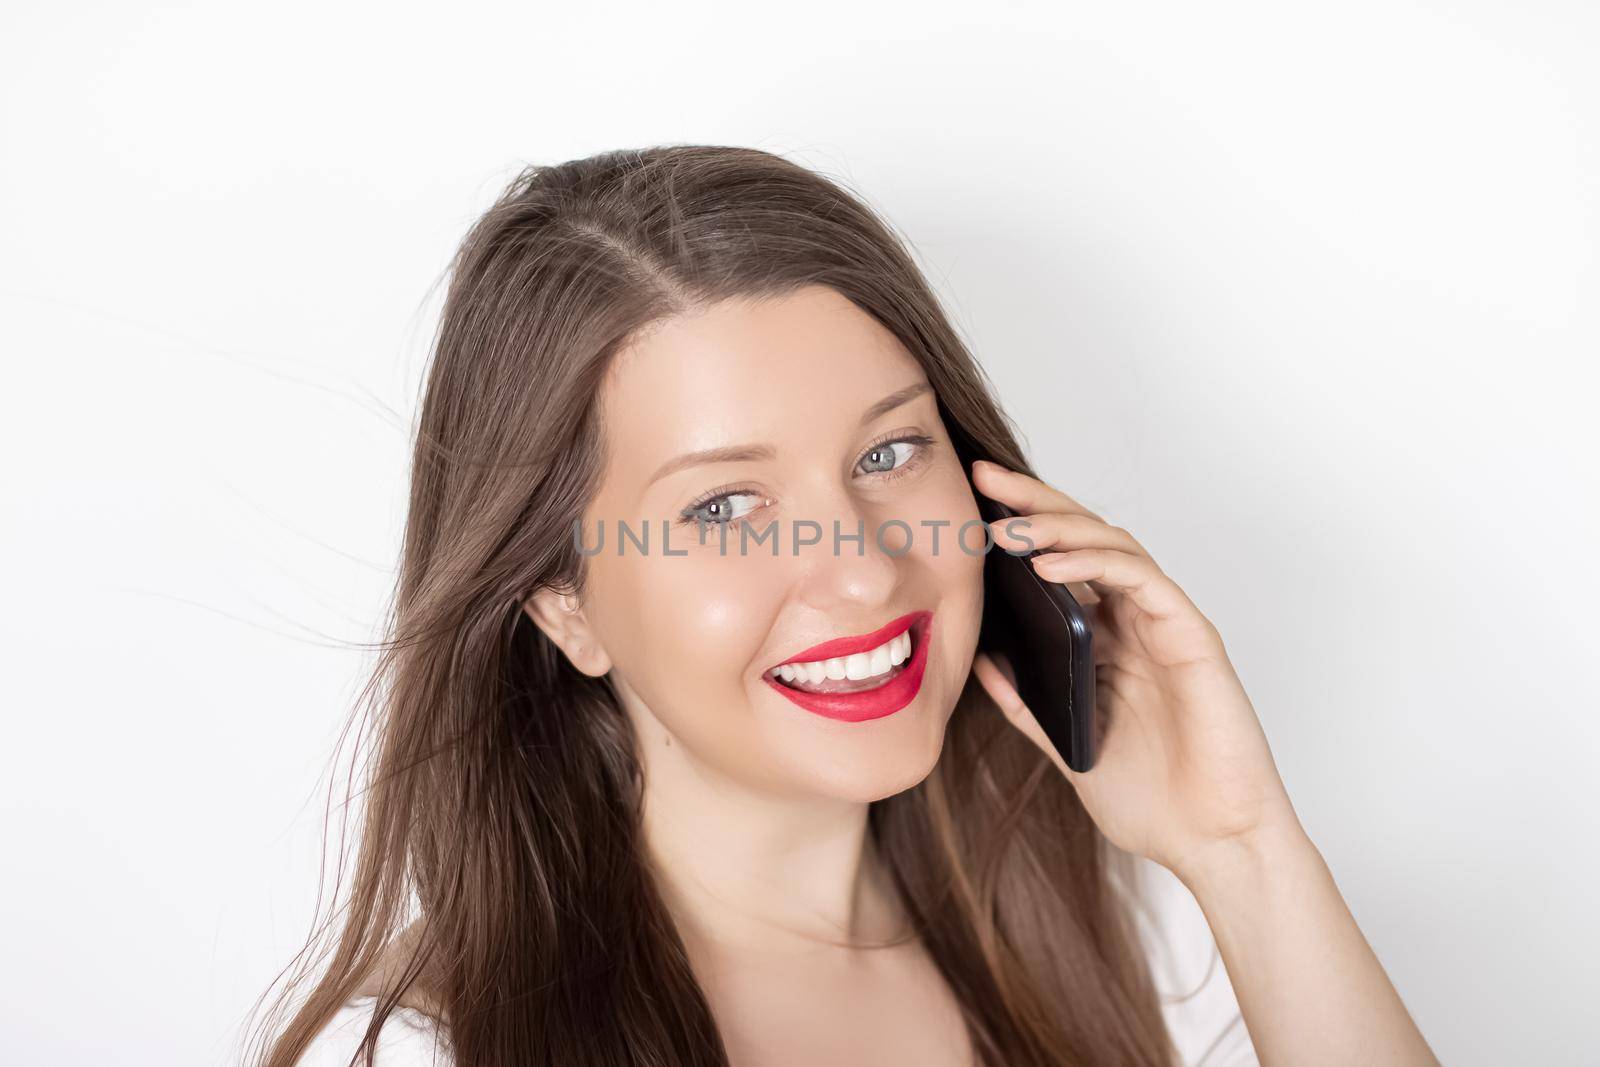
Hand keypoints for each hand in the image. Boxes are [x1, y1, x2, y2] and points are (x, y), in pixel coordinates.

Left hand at [969, 460, 1302, 880]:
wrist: (1210, 845)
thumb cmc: (1151, 802)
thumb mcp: (1064, 744)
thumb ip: (1027, 703)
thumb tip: (980, 659)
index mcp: (1107, 642)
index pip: (1060, 564)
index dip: (1020, 528)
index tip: (967, 505)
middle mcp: (1136, 623)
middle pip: (1084, 539)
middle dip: (1033, 502)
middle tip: (983, 476)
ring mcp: (1166, 626)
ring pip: (1113, 547)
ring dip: (1057, 527)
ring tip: (1005, 525)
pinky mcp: (1192, 637)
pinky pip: (1142, 581)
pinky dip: (1095, 565)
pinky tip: (1048, 566)